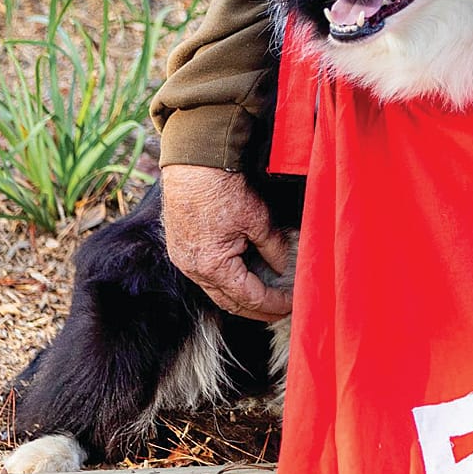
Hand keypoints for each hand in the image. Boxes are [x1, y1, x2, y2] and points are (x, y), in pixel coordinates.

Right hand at [160, 164, 294, 321]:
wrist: (192, 163)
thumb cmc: (222, 189)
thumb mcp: (258, 221)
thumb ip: (273, 248)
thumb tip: (282, 266)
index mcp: (213, 267)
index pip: (250, 298)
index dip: (274, 304)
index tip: (292, 303)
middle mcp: (193, 269)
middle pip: (229, 302)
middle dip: (257, 310)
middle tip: (279, 310)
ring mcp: (183, 259)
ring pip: (215, 290)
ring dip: (239, 297)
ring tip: (263, 298)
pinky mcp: (179, 247)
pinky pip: (204, 275)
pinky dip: (225, 280)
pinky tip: (241, 276)